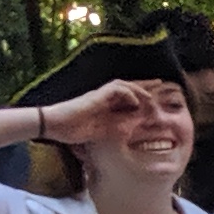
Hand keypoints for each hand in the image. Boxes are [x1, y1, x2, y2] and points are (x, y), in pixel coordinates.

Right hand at [41, 78, 183, 147]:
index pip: (127, 96)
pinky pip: (115, 90)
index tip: (155, 97)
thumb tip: (135, 127)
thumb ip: (116, 128)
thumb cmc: (72, 130)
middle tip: (160, 82)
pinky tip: (135, 102)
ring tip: (150, 96)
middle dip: (144, 84)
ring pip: (123, 85)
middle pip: (127, 86)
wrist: (53, 125)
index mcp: (105, 105)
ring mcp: (98, 95)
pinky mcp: (94, 96)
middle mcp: (103, 97)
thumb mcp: (101, 131)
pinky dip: (127, 94)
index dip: (141, 95)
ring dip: (138, 89)